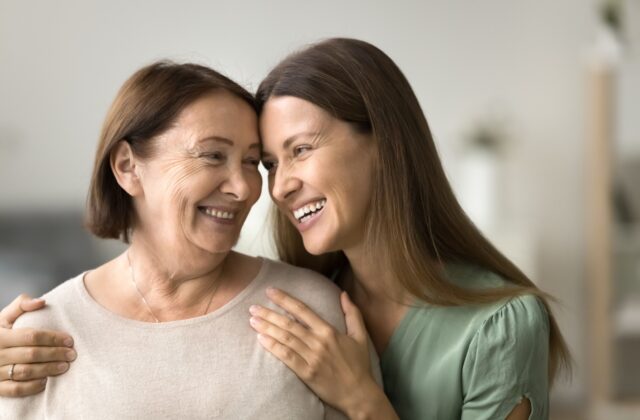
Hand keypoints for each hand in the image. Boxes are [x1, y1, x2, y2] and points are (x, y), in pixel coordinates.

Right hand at [0, 294, 75, 396]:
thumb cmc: (1, 331)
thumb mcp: (5, 316)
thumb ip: (21, 305)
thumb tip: (42, 302)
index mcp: (0, 335)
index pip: (31, 336)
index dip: (52, 338)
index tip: (70, 340)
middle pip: (31, 355)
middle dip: (55, 354)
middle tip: (72, 355)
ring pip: (25, 372)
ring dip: (47, 370)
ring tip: (64, 366)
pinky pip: (15, 389)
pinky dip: (32, 386)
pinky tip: (46, 381)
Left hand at [249, 288, 385, 416]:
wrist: (358, 393)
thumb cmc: (359, 364)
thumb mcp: (360, 336)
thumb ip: (352, 313)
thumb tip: (343, 293)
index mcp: (329, 331)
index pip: (302, 310)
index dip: (285, 299)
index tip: (270, 291)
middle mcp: (318, 342)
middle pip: (289, 324)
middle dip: (269, 313)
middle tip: (252, 307)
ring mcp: (311, 358)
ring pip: (285, 339)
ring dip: (267, 328)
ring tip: (252, 320)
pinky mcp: (306, 373)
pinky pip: (286, 357)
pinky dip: (273, 347)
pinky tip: (261, 339)